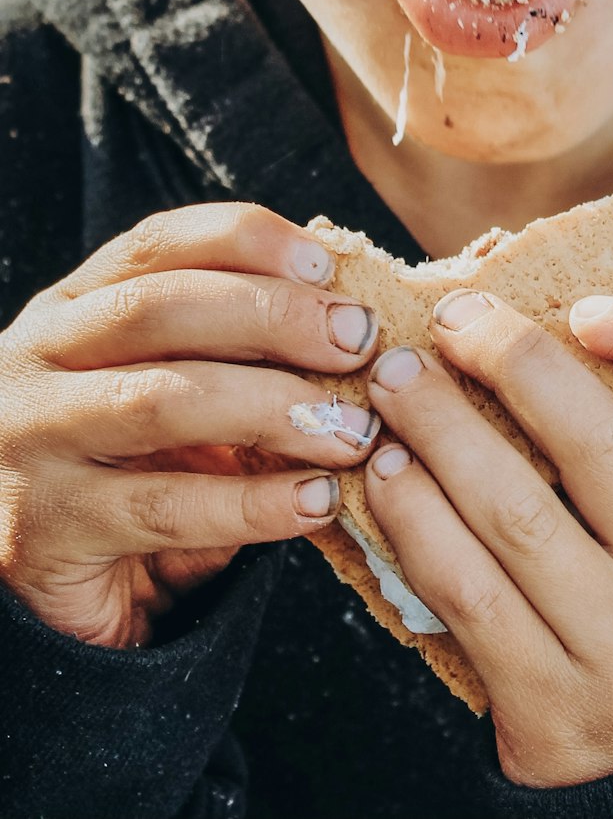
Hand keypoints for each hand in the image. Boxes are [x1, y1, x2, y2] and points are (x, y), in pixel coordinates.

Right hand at [0, 204, 380, 647]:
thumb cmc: (128, 469)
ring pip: (163, 401)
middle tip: (359, 343)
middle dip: (275, 317)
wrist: (39, 591)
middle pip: (160, 307)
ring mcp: (32, 442)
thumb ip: (231, 350)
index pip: (158, 244)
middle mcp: (38, 359)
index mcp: (74, 308)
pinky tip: (318, 500)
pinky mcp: (45, 531)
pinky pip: (167, 509)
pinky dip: (257, 503)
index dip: (247, 240)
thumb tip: (350, 318)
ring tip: (353, 431)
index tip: (325, 264)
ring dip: (276, 408)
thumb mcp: (169, 388)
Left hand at [363, 288, 612, 787]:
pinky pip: (464, 593)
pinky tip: (388, 476)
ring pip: (512, 516)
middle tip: (447, 323)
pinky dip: (414, 520)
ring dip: (436, 434)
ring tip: (395, 389)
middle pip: (594, 444)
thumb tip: (585, 321)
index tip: (577, 308)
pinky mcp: (552, 714)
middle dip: (504, 360)